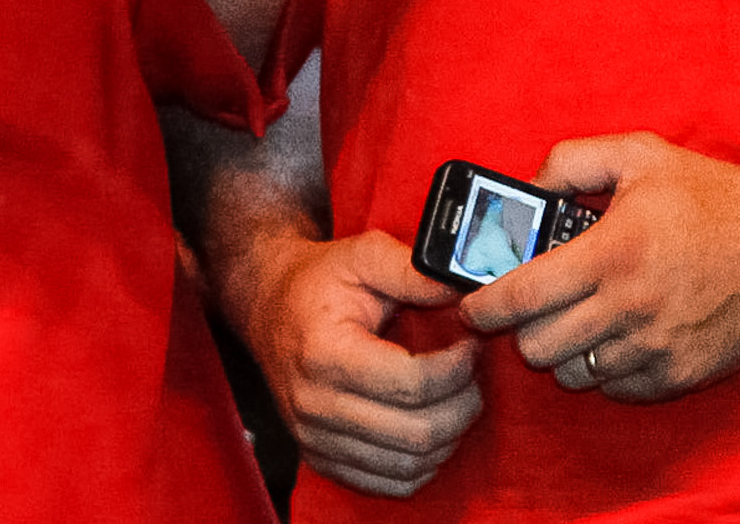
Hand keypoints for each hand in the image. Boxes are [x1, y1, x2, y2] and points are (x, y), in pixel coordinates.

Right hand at [230, 228, 482, 497]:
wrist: (268, 304)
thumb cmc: (317, 281)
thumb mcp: (361, 255)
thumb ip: (412, 271)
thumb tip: (464, 288)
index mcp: (324, 353)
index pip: (411, 384)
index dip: (456, 368)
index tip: (469, 344)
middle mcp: (314, 404)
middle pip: (416, 432)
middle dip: (462, 405)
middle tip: (472, 376)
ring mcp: (314, 437)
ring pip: (408, 465)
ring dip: (448, 436)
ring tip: (455, 399)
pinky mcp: (320, 457)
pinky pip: (388, 484)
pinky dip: (422, 465)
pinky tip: (432, 430)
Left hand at [463, 135, 739, 400]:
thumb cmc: (712, 196)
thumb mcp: (637, 154)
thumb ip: (569, 162)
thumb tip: (527, 190)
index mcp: (612, 253)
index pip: (521, 297)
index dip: (483, 307)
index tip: (470, 306)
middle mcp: (631, 308)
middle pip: (538, 347)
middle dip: (523, 327)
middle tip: (532, 305)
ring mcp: (657, 348)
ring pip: (574, 374)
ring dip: (564, 349)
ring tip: (577, 317)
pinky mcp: (681, 375)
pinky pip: (615, 389)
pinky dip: (604, 368)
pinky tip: (616, 333)